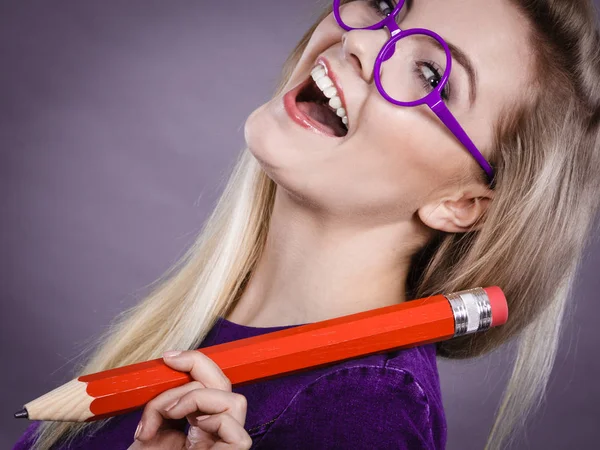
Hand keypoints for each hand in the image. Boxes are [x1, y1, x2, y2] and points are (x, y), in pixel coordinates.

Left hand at [127, 350, 251, 449]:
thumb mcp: (149, 435)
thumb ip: (163, 408)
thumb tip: (165, 375)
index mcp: (199, 428)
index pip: (210, 384)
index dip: (196, 362)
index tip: (168, 357)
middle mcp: (215, 435)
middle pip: (225, 385)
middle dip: (196, 366)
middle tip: (168, 365)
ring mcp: (224, 448)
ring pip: (234, 401)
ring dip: (194, 396)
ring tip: (167, 412)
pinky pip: (237, 433)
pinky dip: (209, 417)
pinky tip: (183, 425)